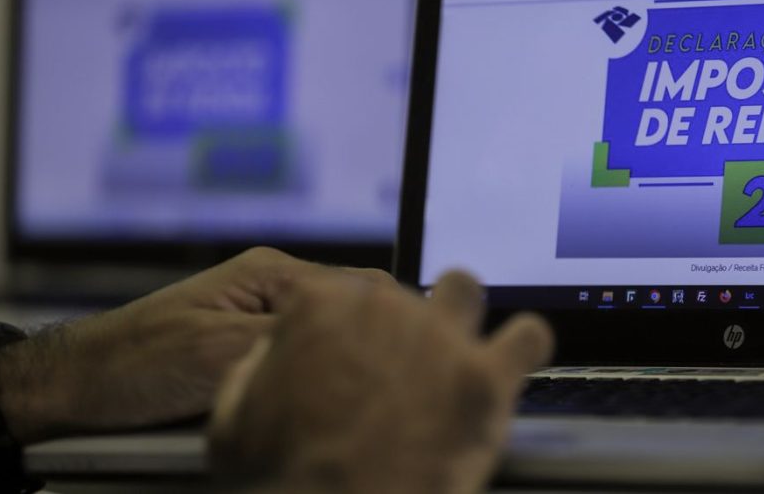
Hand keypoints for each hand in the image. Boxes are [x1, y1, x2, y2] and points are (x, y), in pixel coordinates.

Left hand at [0, 247, 393, 442]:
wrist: (80, 385)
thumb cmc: (140, 362)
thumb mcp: (218, 349)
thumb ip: (289, 335)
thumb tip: (353, 332)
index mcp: (273, 274)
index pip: (361, 286)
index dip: (403, 314)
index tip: (436, 342)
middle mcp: (275, 288)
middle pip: (354, 308)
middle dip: (387, 335)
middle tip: (418, 371)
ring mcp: (264, 316)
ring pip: (335, 332)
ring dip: (358, 354)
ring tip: (387, 384)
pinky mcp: (253, 347)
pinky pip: (308, 354)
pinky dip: (328, 370)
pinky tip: (341, 394)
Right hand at [208, 271, 553, 493]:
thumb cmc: (280, 483)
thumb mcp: (234, 421)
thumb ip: (258, 370)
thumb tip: (276, 356)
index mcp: (319, 307)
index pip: (340, 296)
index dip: (343, 334)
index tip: (347, 366)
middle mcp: (384, 307)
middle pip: (402, 296)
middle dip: (400, 329)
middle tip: (398, 374)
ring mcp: (441, 337)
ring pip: (466, 290)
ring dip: (461, 313)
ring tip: (455, 351)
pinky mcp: (487, 378)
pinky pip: (529, 336)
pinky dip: (522, 348)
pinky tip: (509, 368)